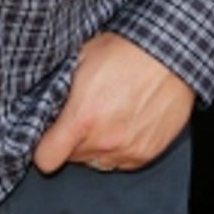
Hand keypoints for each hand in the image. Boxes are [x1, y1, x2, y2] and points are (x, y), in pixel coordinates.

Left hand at [31, 32, 193, 174]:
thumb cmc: (126, 50)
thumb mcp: (82, 58)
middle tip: (84, 114)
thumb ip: (60, 87)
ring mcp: (127, 150)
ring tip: (106, 118)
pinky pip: (121, 162)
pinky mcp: (146, 154)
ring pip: (96, 162)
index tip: (47, 138)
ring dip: (96, 146)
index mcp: (82, 118)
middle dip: (72, 140)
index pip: (46, 158)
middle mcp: (104, 140)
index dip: (43, 149)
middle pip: (72, 159)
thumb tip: (44, 98)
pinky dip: (119, 148)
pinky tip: (124, 123)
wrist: (170, 54)